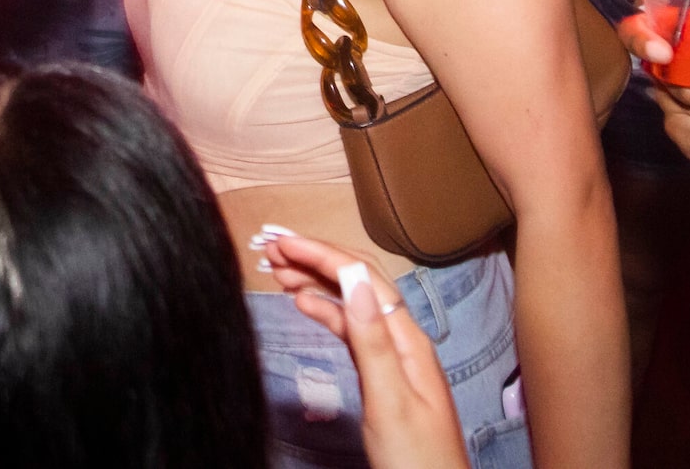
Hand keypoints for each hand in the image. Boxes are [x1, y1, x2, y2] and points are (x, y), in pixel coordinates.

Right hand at [263, 232, 467, 468]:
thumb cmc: (417, 461)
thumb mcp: (390, 402)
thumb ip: (372, 343)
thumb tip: (355, 280)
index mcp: (407, 340)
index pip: (361, 278)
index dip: (321, 254)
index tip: (283, 242)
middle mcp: (402, 340)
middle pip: (357, 284)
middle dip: (315, 260)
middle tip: (272, 249)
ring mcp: (394, 357)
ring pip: (352, 305)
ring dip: (316, 281)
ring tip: (279, 270)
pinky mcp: (383, 376)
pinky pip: (351, 330)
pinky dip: (326, 312)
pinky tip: (305, 305)